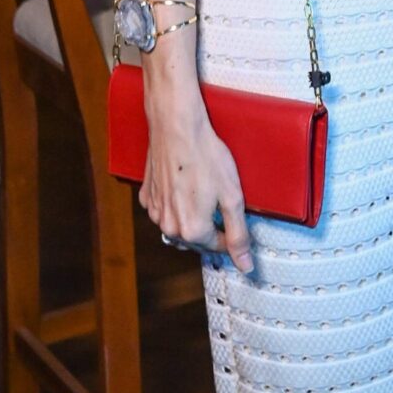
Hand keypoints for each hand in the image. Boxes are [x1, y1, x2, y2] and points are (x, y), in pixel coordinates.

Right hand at [139, 95, 252, 272]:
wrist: (177, 127)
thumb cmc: (206, 157)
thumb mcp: (232, 197)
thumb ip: (238, 235)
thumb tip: (245, 265)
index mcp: (192, 231)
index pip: (218, 247)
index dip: (231, 234)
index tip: (236, 217)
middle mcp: (169, 227)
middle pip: (197, 240)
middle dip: (212, 228)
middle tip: (221, 203)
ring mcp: (154, 212)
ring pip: (178, 227)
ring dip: (192, 219)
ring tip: (203, 194)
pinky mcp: (146, 196)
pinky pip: (163, 210)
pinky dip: (175, 205)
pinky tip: (184, 187)